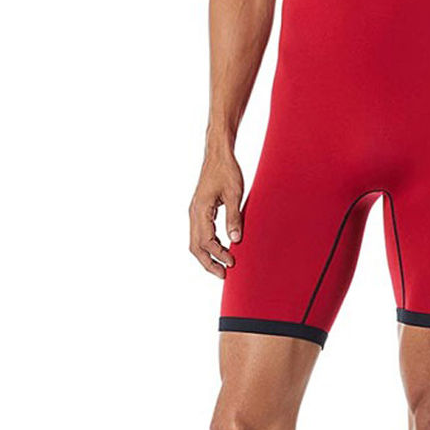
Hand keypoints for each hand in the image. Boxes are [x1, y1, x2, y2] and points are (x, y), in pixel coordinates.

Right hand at [189, 146, 243, 278]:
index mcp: (200, 210)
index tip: (232, 263)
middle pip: (195, 246)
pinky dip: (208, 245)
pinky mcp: (199, 210)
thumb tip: (235, 239)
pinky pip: (199, 233)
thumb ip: (233, 217)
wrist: (218, 154)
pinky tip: (220, 248)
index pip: (206, 241)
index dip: (218, 255)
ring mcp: (195, 211)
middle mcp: (194, 213)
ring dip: (208, 255)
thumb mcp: (234, 193)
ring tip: (223, 266)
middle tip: (224, 275)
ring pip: (195, 241)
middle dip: (209, 263)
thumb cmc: (227, 170)